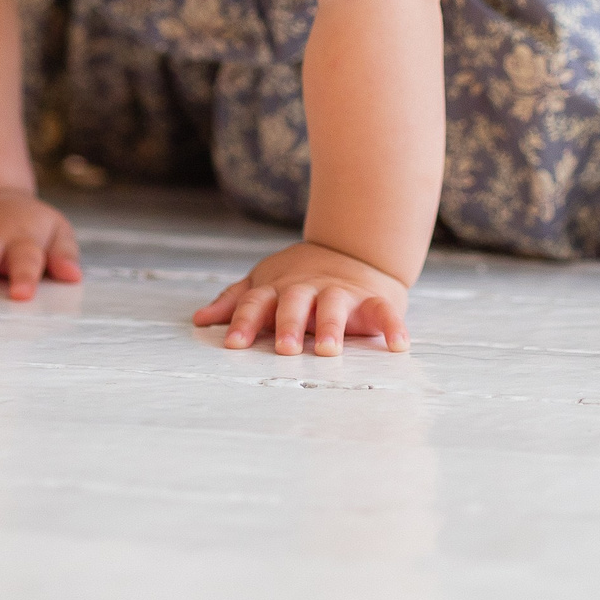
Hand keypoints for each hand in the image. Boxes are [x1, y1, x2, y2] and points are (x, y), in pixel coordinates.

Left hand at [192, 241, 411, 355]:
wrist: (355, 249)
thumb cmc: (301, 279)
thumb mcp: (265, 285)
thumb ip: (236, 302)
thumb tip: (200, 319)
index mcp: (278, 288)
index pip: (256, 303)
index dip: (244, 322)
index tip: (233, 344)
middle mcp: (308, 288)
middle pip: (295, 304)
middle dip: (289, 325)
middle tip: (286, 349)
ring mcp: (341, 292)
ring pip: (335, 307)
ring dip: (332, 327)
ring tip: (329, 350)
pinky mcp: (373, 299)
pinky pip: (385, 311)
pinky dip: (393, 326)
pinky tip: (399, 345)